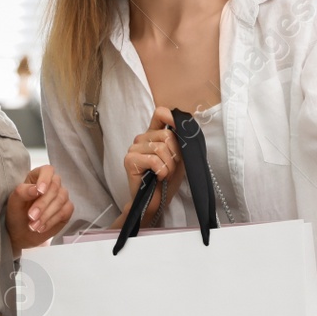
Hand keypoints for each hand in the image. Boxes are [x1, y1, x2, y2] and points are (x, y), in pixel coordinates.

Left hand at [6, 165, 72, 249]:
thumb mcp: (14, 202)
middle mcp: (52, 184)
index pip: (47, 170)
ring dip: (46, 215)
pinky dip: (52, 221)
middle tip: (31, 216)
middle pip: (54, 187)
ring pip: (60, 200)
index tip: (39, 191)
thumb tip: (36, 189)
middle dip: (42, 204)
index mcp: (37, 177)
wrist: (22, 233)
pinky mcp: (66, 209)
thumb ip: (23, 192)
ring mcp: (61, 196)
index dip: (45, 179)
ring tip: (33, 226)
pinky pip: (64, 212)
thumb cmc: (17, 213)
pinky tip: (41, 227)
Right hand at [124, 107, 184, 222]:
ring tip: (164, 175)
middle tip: (171, 168)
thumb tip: (186, 126)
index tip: (181, 131)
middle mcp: (142, 138)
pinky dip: (162, 171)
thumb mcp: (180, 157)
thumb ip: (181, 141)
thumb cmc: (167, 180)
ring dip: (169, 166)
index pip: (161, 113)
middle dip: (176, 155)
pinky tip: (157, 177)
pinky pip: (154, 160)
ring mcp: (134, 148)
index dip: (173, 118)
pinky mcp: (130, 160)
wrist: (156, 202)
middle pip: (167, 135)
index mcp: (154, 135)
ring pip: (161, 148)